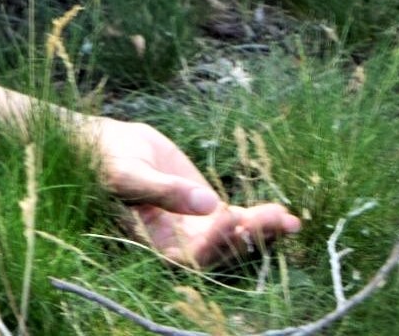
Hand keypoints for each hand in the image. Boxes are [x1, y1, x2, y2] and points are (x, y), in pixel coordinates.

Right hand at [86, 116, 300, 267]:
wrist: (112, 144)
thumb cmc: (109, 160)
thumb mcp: (129, 173)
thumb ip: (164, 190)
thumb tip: (207, 203)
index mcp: (154, 242)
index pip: (190, 255)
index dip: (213, 242)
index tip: (228, 213)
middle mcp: (179, 242)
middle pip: (221, 250)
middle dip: (249, 236)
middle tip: (274, 218)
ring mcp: (197, 227)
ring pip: (236, 238)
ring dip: (263, 231)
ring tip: (289, 219)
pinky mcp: (209, 209)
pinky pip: (239, 220)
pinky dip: (263, 219)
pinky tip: (286, 214)